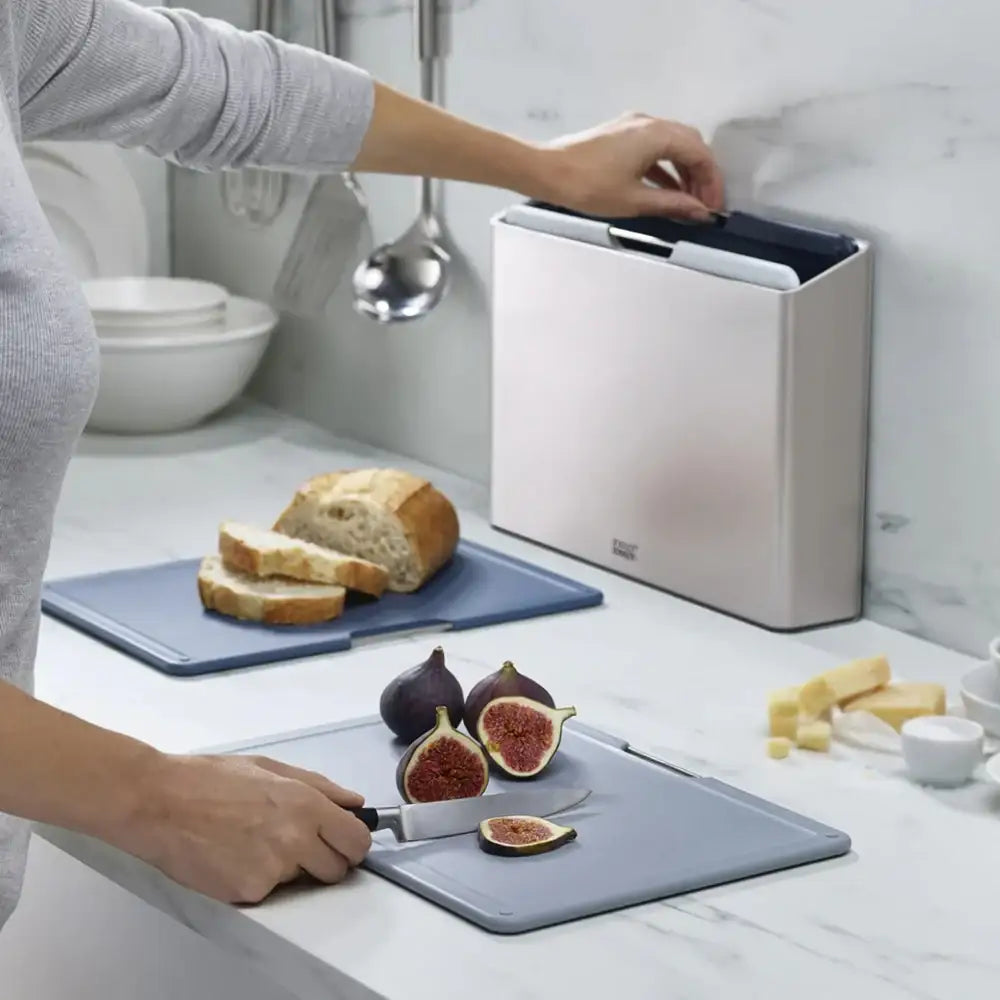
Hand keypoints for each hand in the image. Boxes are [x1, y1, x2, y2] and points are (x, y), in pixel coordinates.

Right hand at [118, 753, 371, 903]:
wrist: (159, 802)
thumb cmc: (211, 779)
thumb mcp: (271, 768)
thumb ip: (320, 787)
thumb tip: (355, 803)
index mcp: (306, 804)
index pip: (357, 841)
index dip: (353, 844)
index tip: (342, 843)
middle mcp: (295, 839)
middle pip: (336, 870)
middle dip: (325, 860)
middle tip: (297, 844)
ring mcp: (272, 870)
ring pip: (301, 881)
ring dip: (290, 869)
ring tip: (254, 842)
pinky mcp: (247, 893)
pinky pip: (267, 891)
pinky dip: (256, 878)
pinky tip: (233, 855)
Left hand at [538, 111, 725, 220]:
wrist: (547, 171)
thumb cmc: (588, 186)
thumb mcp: (634, 200)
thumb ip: (672, 204)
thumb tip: (699, 211)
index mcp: (656, 134)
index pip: (700, 153)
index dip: (711, 181)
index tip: (713, 207)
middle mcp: (649, 123)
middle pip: (690, 144)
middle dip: (701, 175)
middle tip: (704, 204)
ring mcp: (634, 127)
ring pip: (673, 146)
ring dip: (684, 172)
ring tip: (688, 202)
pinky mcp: (621, 136)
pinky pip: (654, 149)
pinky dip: (666, 168)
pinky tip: (668, 191)